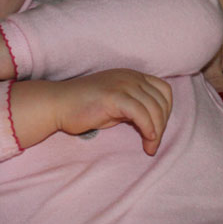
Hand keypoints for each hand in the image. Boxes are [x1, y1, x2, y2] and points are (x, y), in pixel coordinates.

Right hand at [11, 70, 172, 155]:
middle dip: (163, 125)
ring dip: (157, 131)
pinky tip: (147, 140)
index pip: (163, 90)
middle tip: (154, 144)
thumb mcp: (113, 105)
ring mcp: (122, 85)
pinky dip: (148, 128)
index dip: (166, 111)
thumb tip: (151, 123)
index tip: (158, 129)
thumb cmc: (81, 108)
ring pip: (154, 109)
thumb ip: (132, 108)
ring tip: (150, 147)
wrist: (56, 105)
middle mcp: (130, 77)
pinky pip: (141, 113)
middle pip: (162, 101)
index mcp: (132, 76)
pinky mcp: (114, 96)